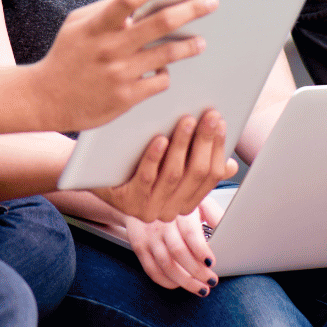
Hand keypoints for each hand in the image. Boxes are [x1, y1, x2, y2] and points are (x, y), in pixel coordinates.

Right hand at [33, 0, 216, 132]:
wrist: (44, 99)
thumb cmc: (66, 55)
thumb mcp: (77, 24)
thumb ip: (107, 10)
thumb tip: (141, 0)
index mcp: (97, 26)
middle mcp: (110, 48)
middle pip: (159, 24)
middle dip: (191, 9)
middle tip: (212, 2)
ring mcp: (119, 74)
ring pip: (167, 55)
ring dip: (189, 46)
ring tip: (201, 41)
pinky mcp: (125, 98)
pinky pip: (159, 81)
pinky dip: (166, 74)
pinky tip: (167, 70)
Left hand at [93, 109, 237, 222]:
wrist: (96, 173)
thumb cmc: (137, 163)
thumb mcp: (172, 165)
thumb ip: (197, 164)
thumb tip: (230, 165)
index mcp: (186, 202)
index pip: (211, 175)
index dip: (218, 147)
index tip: (220, 121)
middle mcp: (170, 210)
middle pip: (195, 173)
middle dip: (204, 141)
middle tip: (208, 115)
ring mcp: (148, 209)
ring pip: (173, 174)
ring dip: (183, 145)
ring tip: (186, 120)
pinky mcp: (127, 202)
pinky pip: (145, 178)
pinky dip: (155, 157)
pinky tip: (160, 138)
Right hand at [126, 197, 224, 294]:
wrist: (143, 195)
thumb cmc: (176, 202)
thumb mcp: (197, 200)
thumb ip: (213, 214)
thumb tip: (229, 227)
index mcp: (179, 211)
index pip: (190, 233)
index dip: (201, 250)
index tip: (211, 263)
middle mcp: (162, 224)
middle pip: (178, 253)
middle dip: (197, 271)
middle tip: (211, 281)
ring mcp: (149, 236)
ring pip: (166, 265)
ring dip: (185, 281)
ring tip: (200, 289)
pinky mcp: (139, 246)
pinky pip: (151, 270)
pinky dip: (166, 282)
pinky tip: (179, 284)